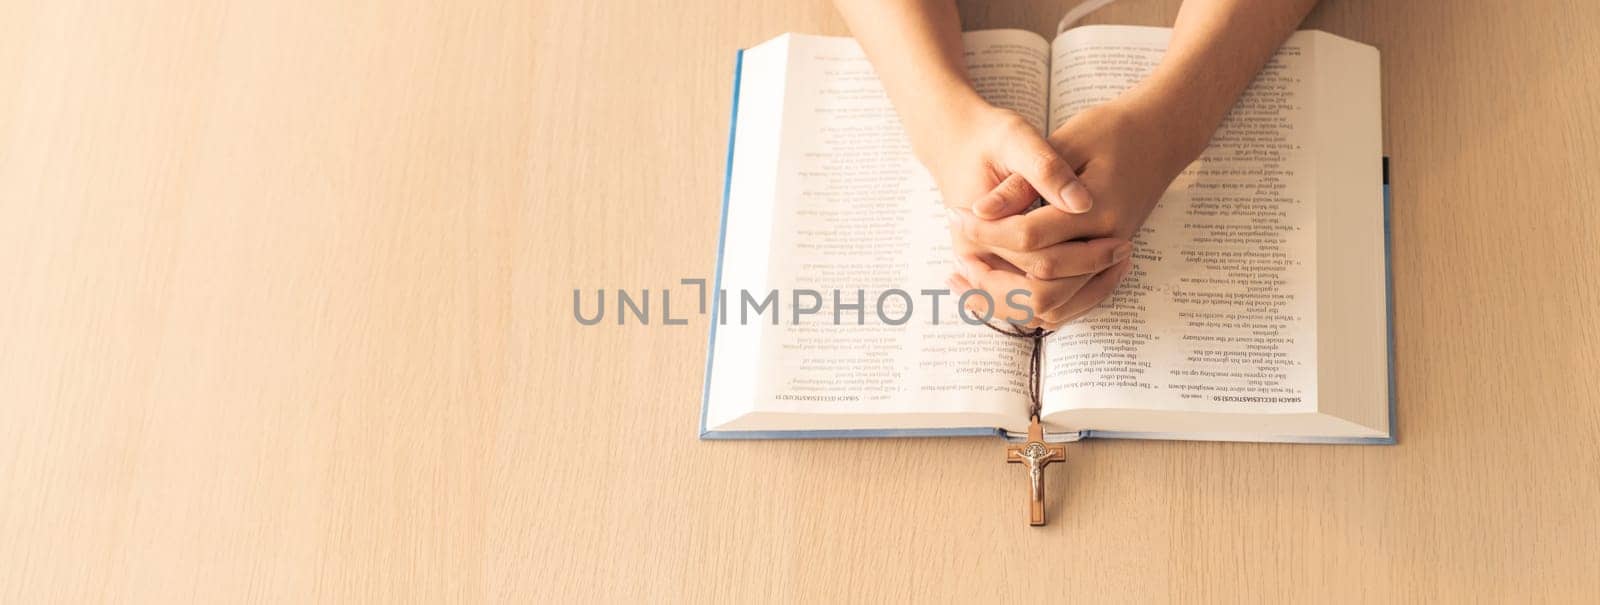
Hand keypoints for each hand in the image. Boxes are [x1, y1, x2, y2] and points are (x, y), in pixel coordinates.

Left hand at [949, 96, 1194, 327]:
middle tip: (959, 260)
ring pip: (1055, 306)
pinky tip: (1000, 292)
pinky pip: (1069, 303)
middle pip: (1043, 285)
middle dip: (993, 278)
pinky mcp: (1106, 264)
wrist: (1161, 135)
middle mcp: (1109, 242)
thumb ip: (1026, 180)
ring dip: (1009, 303)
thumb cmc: (1112, 129)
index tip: (956, 217)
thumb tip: (981, 210)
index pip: (1030, 237)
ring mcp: (1110, 258)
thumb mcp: (1066, 140)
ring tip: (968, 283)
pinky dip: (1033, 305)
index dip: (986, 232)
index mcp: (1099, 207)